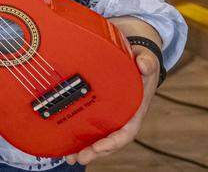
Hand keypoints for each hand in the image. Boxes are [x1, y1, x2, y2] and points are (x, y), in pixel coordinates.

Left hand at [63, 17, 161, 165]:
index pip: (127, 131)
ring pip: (97, 135)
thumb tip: (144, 65)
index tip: (99, 147)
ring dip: (84, 147)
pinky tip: (64, 140)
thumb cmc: (139, 59)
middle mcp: (122, 114)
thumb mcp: (146, 59)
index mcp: (135, 108)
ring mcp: (109, 112)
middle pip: (109, 138)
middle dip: (95, 150)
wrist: (133, 53)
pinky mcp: (97, 107)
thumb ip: (147, 61)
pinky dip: (77, 133)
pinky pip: (88, 123)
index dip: (114, 142)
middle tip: (78, 158)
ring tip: (69, 157)